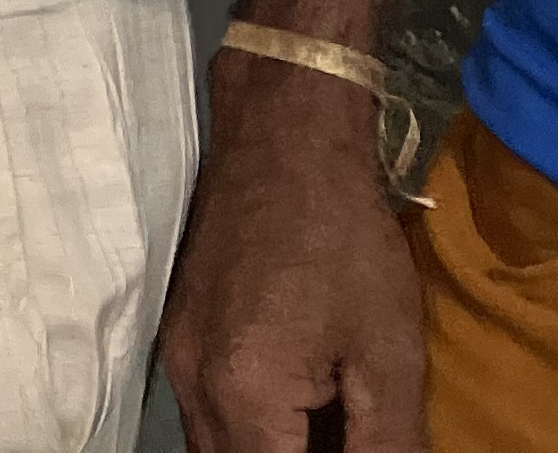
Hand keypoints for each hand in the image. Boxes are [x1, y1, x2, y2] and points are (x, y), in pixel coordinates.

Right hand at [156, 52, 430, 449]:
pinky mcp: (175, 326)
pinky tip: (292, 390)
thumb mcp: (387, 354)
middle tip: (340, 423)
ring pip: (211, 439)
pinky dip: (248, 417)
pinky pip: (204, 402)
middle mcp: (190, 381)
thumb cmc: (342, 240)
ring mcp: (174, 352)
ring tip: (321, 414)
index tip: (348, 429)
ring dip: (264, 443)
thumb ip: (383, 442)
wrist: (279, 140)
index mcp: (241, 394)